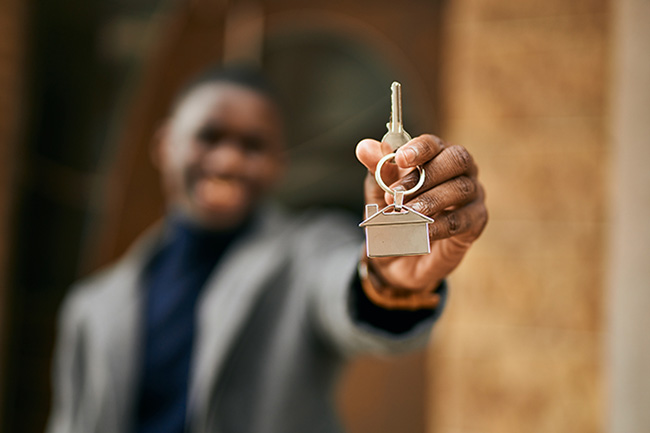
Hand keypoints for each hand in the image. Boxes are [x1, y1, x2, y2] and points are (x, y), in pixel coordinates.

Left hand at [355, 134, 487, 292]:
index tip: (400, 158)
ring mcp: (472, 195)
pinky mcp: (475, 221)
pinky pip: (462, 220)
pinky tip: (421, 231)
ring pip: (460, 189)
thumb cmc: (393, 216)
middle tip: (397, 194)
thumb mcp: (378, 193)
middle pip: (456, 159)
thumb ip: (376, 170)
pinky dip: (439, 226)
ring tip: (406, 213)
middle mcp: (460, 171)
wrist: (398, 258)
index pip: (433, 143)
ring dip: (430, 200)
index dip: (419, 149)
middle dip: (425, 176)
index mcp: (435, 156)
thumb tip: (364, 147)